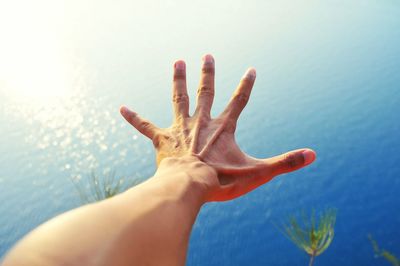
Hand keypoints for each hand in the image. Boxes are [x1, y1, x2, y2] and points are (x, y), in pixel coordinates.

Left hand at [120, 54, 315, 201]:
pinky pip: (145, 126)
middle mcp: (201, 122)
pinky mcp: (162, 140)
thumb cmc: (222, 181)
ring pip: (178, 98)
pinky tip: (121, 107)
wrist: (189, 188)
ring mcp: (180, 129)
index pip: (239, 99)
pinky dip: (133, 118)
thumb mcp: (258, 172)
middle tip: (207, 55)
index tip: (251, 69)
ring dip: (179, 80)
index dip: (246, 84)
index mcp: (223, 128)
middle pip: (205, 92)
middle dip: (208, 73)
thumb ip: (286, 163)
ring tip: (178, 62)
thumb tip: (314, 155)